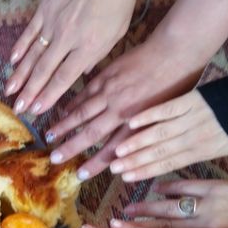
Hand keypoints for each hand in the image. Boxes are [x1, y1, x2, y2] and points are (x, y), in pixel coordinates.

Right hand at [7, 0, 138, 116]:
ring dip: (20, 75)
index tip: (37, 110)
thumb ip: (97, 55)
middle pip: (44, 70)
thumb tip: (80, 75)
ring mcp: (53, 22)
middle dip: (30, 92)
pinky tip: (12, 61)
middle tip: (18, 108)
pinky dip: (20, 48)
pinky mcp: (44, 9)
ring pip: (33, 54)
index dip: (49, 96)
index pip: (64, 77)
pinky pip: (29, 33)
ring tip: (9, 91)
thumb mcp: (117, 32)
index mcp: (89, 45)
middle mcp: (68, 37)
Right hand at [46, 32, 205, 179]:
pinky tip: (63, 110)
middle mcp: (120, 110)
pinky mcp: (107, 76)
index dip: (95, 164)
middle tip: (53, 159)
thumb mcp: (165, 115)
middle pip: (90, 133)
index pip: (112, 150)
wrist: (176, 51)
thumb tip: (130, 148)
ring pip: (82, 112)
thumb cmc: (178, 84)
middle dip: (70, 147)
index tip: (81, 176)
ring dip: (64, 125)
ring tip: (49, 135)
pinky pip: (85, 92)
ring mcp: (111, 92)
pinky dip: (72, 103)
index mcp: (136, 123)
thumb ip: (144, 131)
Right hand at [108, 90, 227, 181]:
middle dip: (135, 162)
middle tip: (114, 168)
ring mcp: (191, 118)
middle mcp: (192, 138)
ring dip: (136, 142)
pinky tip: (132, 121)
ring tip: (117, 150)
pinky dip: (148, 115)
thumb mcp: (221, 149)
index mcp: (200, 152)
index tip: (126, 179)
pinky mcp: (191, 100)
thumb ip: (196, 154)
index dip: (145, 172)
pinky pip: (166, 109)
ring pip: (159, 133)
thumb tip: (174, 160)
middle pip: (159, 152)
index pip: (168, 164)